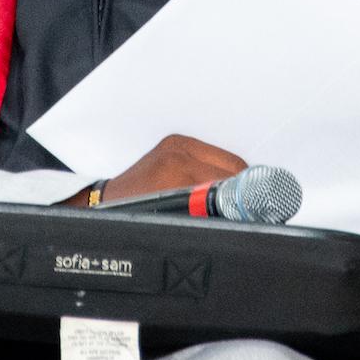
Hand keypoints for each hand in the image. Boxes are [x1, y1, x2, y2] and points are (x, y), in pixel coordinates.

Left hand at [101, 133, 246, 201]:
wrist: (107, 203)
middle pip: (232, 164)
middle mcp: (179, 150)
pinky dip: (219, 169)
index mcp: (179, 166)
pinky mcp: (176, 143)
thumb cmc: (133, 212)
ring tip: (232, 197)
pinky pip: (210, 153)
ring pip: (224, 157)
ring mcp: (177, 144)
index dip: (243, 196)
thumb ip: (206, 212)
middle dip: (242, 186)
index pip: (229, 177)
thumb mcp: (175, 217)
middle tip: (247, 204)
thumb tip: (233, 213)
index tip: (253, 207)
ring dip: (232, 176)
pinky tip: (217, 185)